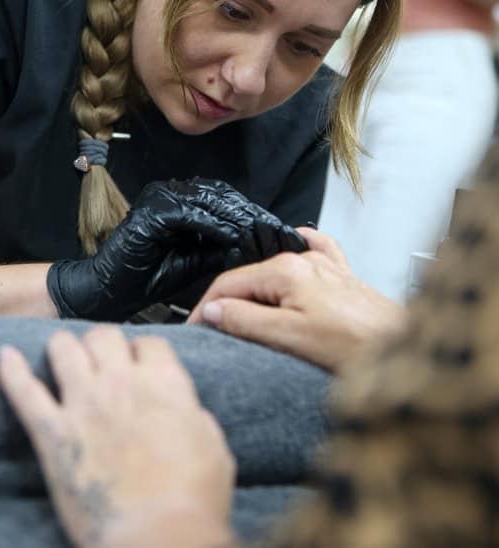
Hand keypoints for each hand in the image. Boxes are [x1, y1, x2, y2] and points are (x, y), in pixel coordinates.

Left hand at [0, 327, 235, 547]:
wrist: (159, 535)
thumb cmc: (192, 498)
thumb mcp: (212, 444)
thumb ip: (192, 413)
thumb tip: (182, 407)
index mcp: (164, 382)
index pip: (148, 342)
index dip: (142, 351)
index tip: (138, 360)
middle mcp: (121, 382)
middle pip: (103, 336)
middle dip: (102, 343)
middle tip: (100, 356)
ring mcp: (84, 404)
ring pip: (64, 349)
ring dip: (63, 347)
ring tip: (61, 353)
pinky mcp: (53, 434)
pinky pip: (24, 392)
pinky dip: (12, 372)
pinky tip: (6, 357)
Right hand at [47, 178, 306, 320]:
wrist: (105, 290)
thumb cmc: (145, 279)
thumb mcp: (193, 262)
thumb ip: (219, 249)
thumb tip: (253, 245)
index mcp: (180, 199)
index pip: (226, 200)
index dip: (254, 215)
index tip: (280, 232)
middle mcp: (171, 192)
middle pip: (224, 197)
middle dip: (254, 216)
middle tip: (281, 233)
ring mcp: (160, 197)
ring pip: (213, 202)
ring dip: (241, 220)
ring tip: (265, 237)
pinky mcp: (153, 210)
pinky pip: (193, 216)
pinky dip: (217, 228)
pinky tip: (237, 241)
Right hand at [187, 228, 406, 371]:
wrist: (404, 348)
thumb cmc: (354, 346)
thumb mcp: (289, 336)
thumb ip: (246, 320)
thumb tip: (212, 309)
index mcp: (286, 270)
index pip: (229, 283)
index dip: (205, 307)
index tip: (195, 329)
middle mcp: (305, 260)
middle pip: (250, 277)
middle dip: (228, 300)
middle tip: (213, 330)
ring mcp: (325, 266)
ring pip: (276, 270)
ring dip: (254, 289)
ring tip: (240, 312)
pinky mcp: (342, 277)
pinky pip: (314, 252)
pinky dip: (298, 251)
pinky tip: (295, 250)